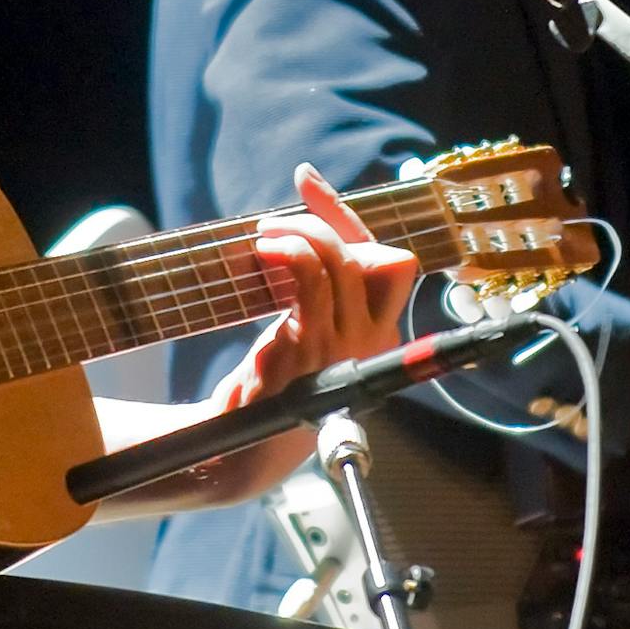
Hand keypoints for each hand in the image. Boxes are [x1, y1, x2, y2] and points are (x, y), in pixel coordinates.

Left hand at [199, 163, 418, 497]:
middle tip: (278, 218)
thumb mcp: (309, 330)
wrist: (244, 446)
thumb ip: (319, 288)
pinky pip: (309, 279)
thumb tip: (302, 225)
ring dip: (299, 232)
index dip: (345, 213)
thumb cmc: (274, 383)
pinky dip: (289, 251)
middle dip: (326, 217)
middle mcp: (377, 340)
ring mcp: (346, 346)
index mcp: (382, 332)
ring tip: (264, 236)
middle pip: (372, 252)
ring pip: (340, 258)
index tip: (306, 181)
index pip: (385, 257)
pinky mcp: (311, 349)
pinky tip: (263, 251)